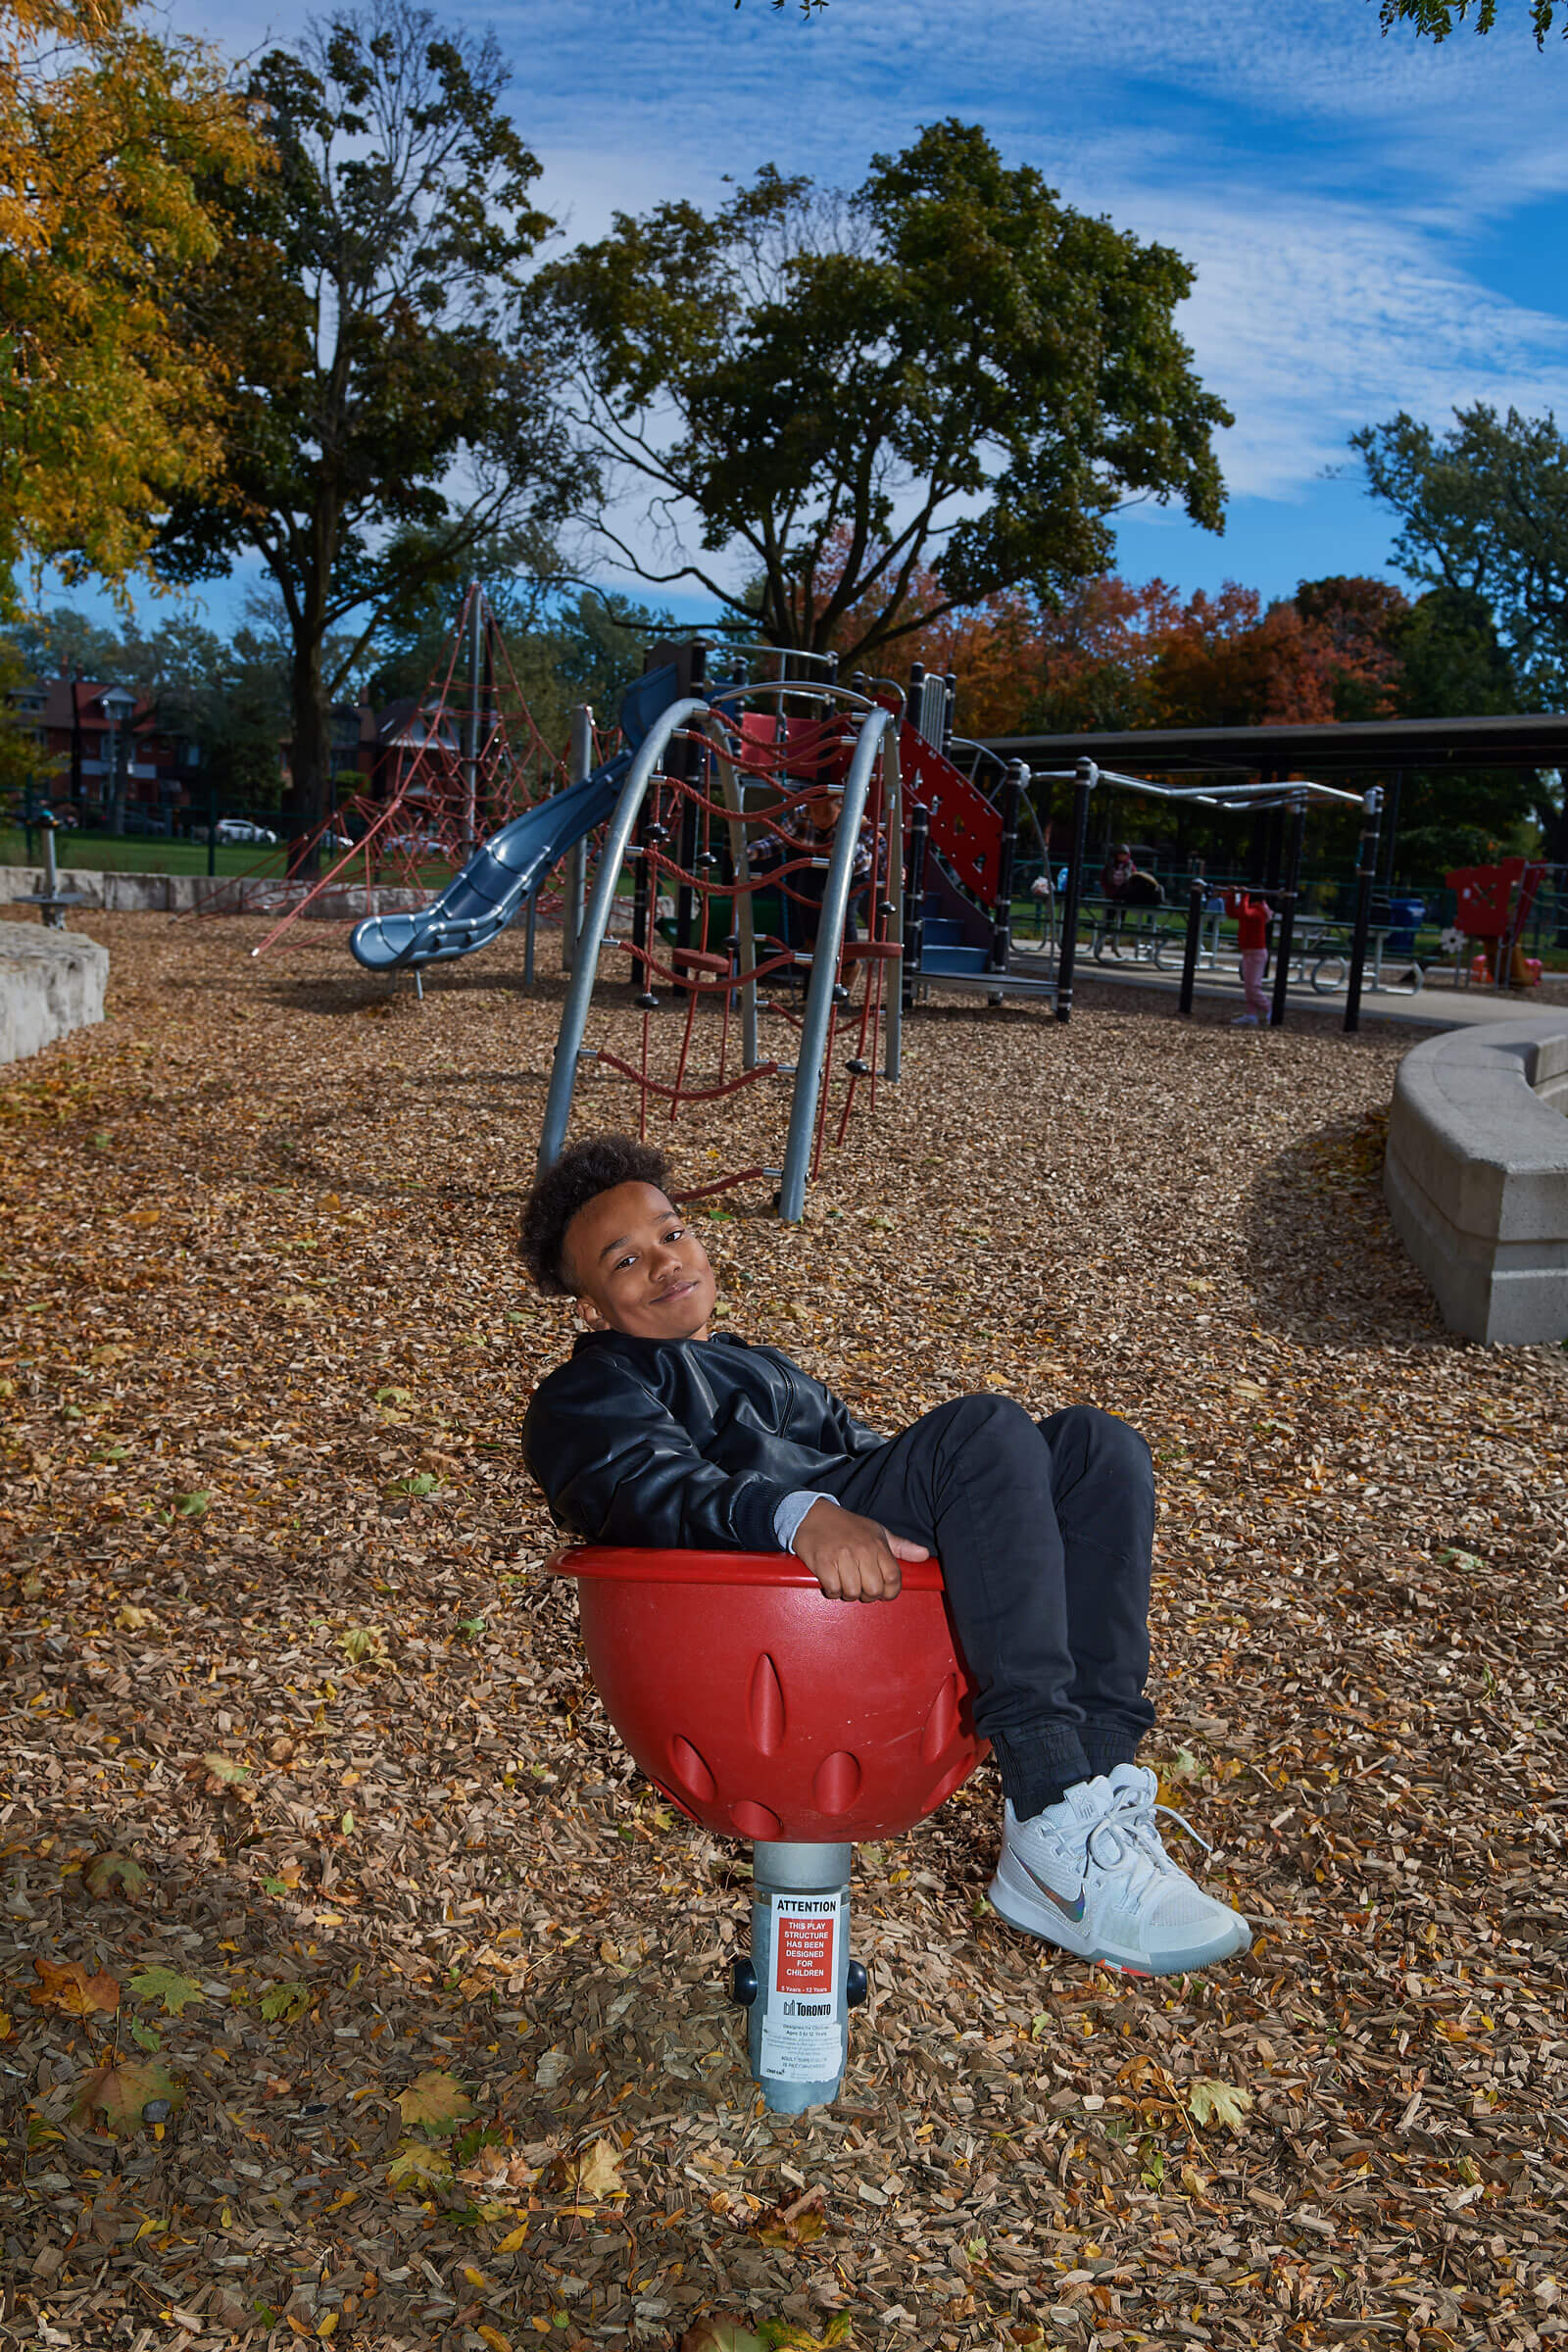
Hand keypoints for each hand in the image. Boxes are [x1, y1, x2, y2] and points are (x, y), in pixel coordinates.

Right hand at [792, 1499, 928, 1602]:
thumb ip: (901, 1547)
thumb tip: (924, 1555)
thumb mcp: (877, 1532)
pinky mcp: (822, 1562)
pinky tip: (831, 1581)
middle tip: (861, 1588)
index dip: (891, 1592)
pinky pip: (833, 1589)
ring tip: (845, 1583)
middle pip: (874, 1589)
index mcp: (877, 1545)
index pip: (893, 1577)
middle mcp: (861, 1550)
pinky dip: (832, 1591)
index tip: (884, 1593)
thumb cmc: (848, 1526)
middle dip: (868, 1595)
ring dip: (848, 1594)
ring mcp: (841, 1556)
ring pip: (853, 1592)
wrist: (812, 1515)